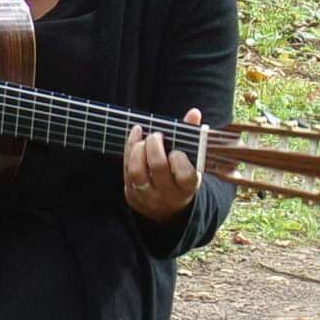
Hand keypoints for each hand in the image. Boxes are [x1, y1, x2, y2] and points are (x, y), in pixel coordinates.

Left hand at [124, 108, 201, 224]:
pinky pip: (126, 171)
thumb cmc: (181, 175)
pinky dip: (129, 150)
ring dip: (137, 149)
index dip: (179, 158)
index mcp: (188, 187)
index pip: (185, 174)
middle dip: (154, 145)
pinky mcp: (132, 196)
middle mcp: (168, 195)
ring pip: (137, 171)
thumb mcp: (192, 162)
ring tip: (144, 138)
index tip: (176, 151)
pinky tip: (136, 135)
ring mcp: (148, 197)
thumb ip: (193, 137)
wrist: (168, 207)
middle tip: (156, 135)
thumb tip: (194, 113)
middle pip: (158, 167)